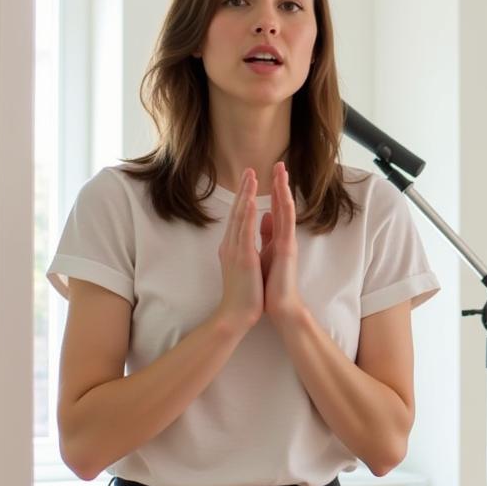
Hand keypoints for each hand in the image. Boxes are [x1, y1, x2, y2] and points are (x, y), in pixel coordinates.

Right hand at [215, 169, 263, 333]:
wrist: (236, 315)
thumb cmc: (245, 292)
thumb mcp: (248, 264)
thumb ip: (250, 246)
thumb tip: (255, 232)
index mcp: (234, 246)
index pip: (238, 216)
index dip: (243, 197)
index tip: (249, 180)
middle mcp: (231, 245)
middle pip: (237, 211)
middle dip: (244, 190)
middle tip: (248, 170)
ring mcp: (235, 250)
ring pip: (240, 217)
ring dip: (245, 196)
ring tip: (250, 177)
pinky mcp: (243, 258)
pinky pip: (244, 232)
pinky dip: (246, 215)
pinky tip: (250, 201)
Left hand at [260, 161, 304, 324]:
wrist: (278, 306)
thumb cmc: (270, 284)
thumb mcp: (265, 253)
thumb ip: (266, 234)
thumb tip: (265, 214)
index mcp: (277, 238)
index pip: (276, 208)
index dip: (274, 190)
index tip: (271, 172)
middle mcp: (284, 237)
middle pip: (283, 204)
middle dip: (281, 184)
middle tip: (280, 164)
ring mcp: (287, 243)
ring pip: (287, 210)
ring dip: (284, 191)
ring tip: (282, 172)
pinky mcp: (287, 251)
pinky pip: (284, 226)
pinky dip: (281, 211)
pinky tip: (277, 197)